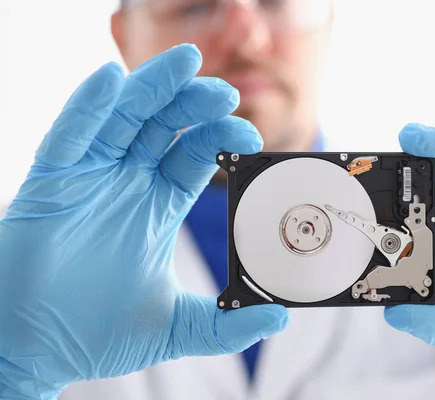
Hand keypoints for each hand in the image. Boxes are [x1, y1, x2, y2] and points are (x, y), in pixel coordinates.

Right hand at [0, 44, 288, 399]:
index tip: (250, 138)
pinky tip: (109, 80)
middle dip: (194, 103)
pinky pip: (68, 136)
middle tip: (225, 92)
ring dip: (152, 88)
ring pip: (122, 117)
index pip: (196, 154)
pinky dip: (87, 107)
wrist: (35, 349)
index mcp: (158, 203)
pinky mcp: (50, 184)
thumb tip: (278, 321)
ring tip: (185, 62)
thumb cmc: (97, 333)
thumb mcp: (176, 327)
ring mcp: (89, 178)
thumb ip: (226, 327)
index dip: (221, 138)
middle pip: (165, 125)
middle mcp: (127, 182)